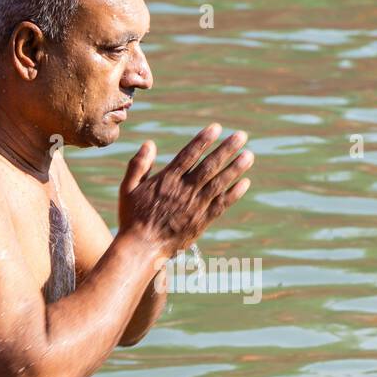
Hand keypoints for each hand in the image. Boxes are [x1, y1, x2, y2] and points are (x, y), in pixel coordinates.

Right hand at [118, 124, 252, 261]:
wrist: (142, 248)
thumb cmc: (132, 218)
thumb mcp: (128, 188)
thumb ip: (139, 165)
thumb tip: (149, 143)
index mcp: (167, 180)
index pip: (189, 154)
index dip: (204, 140)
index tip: (216, 128)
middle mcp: (184, 190)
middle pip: (209, 165)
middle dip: (226, 149)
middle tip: (241, 136)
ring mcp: (195, 206)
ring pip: (219, 183)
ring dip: (235, 168)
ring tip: (249, 155)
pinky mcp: (202, 221)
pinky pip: (221, 205)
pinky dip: (234, 193)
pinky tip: (245, 182)